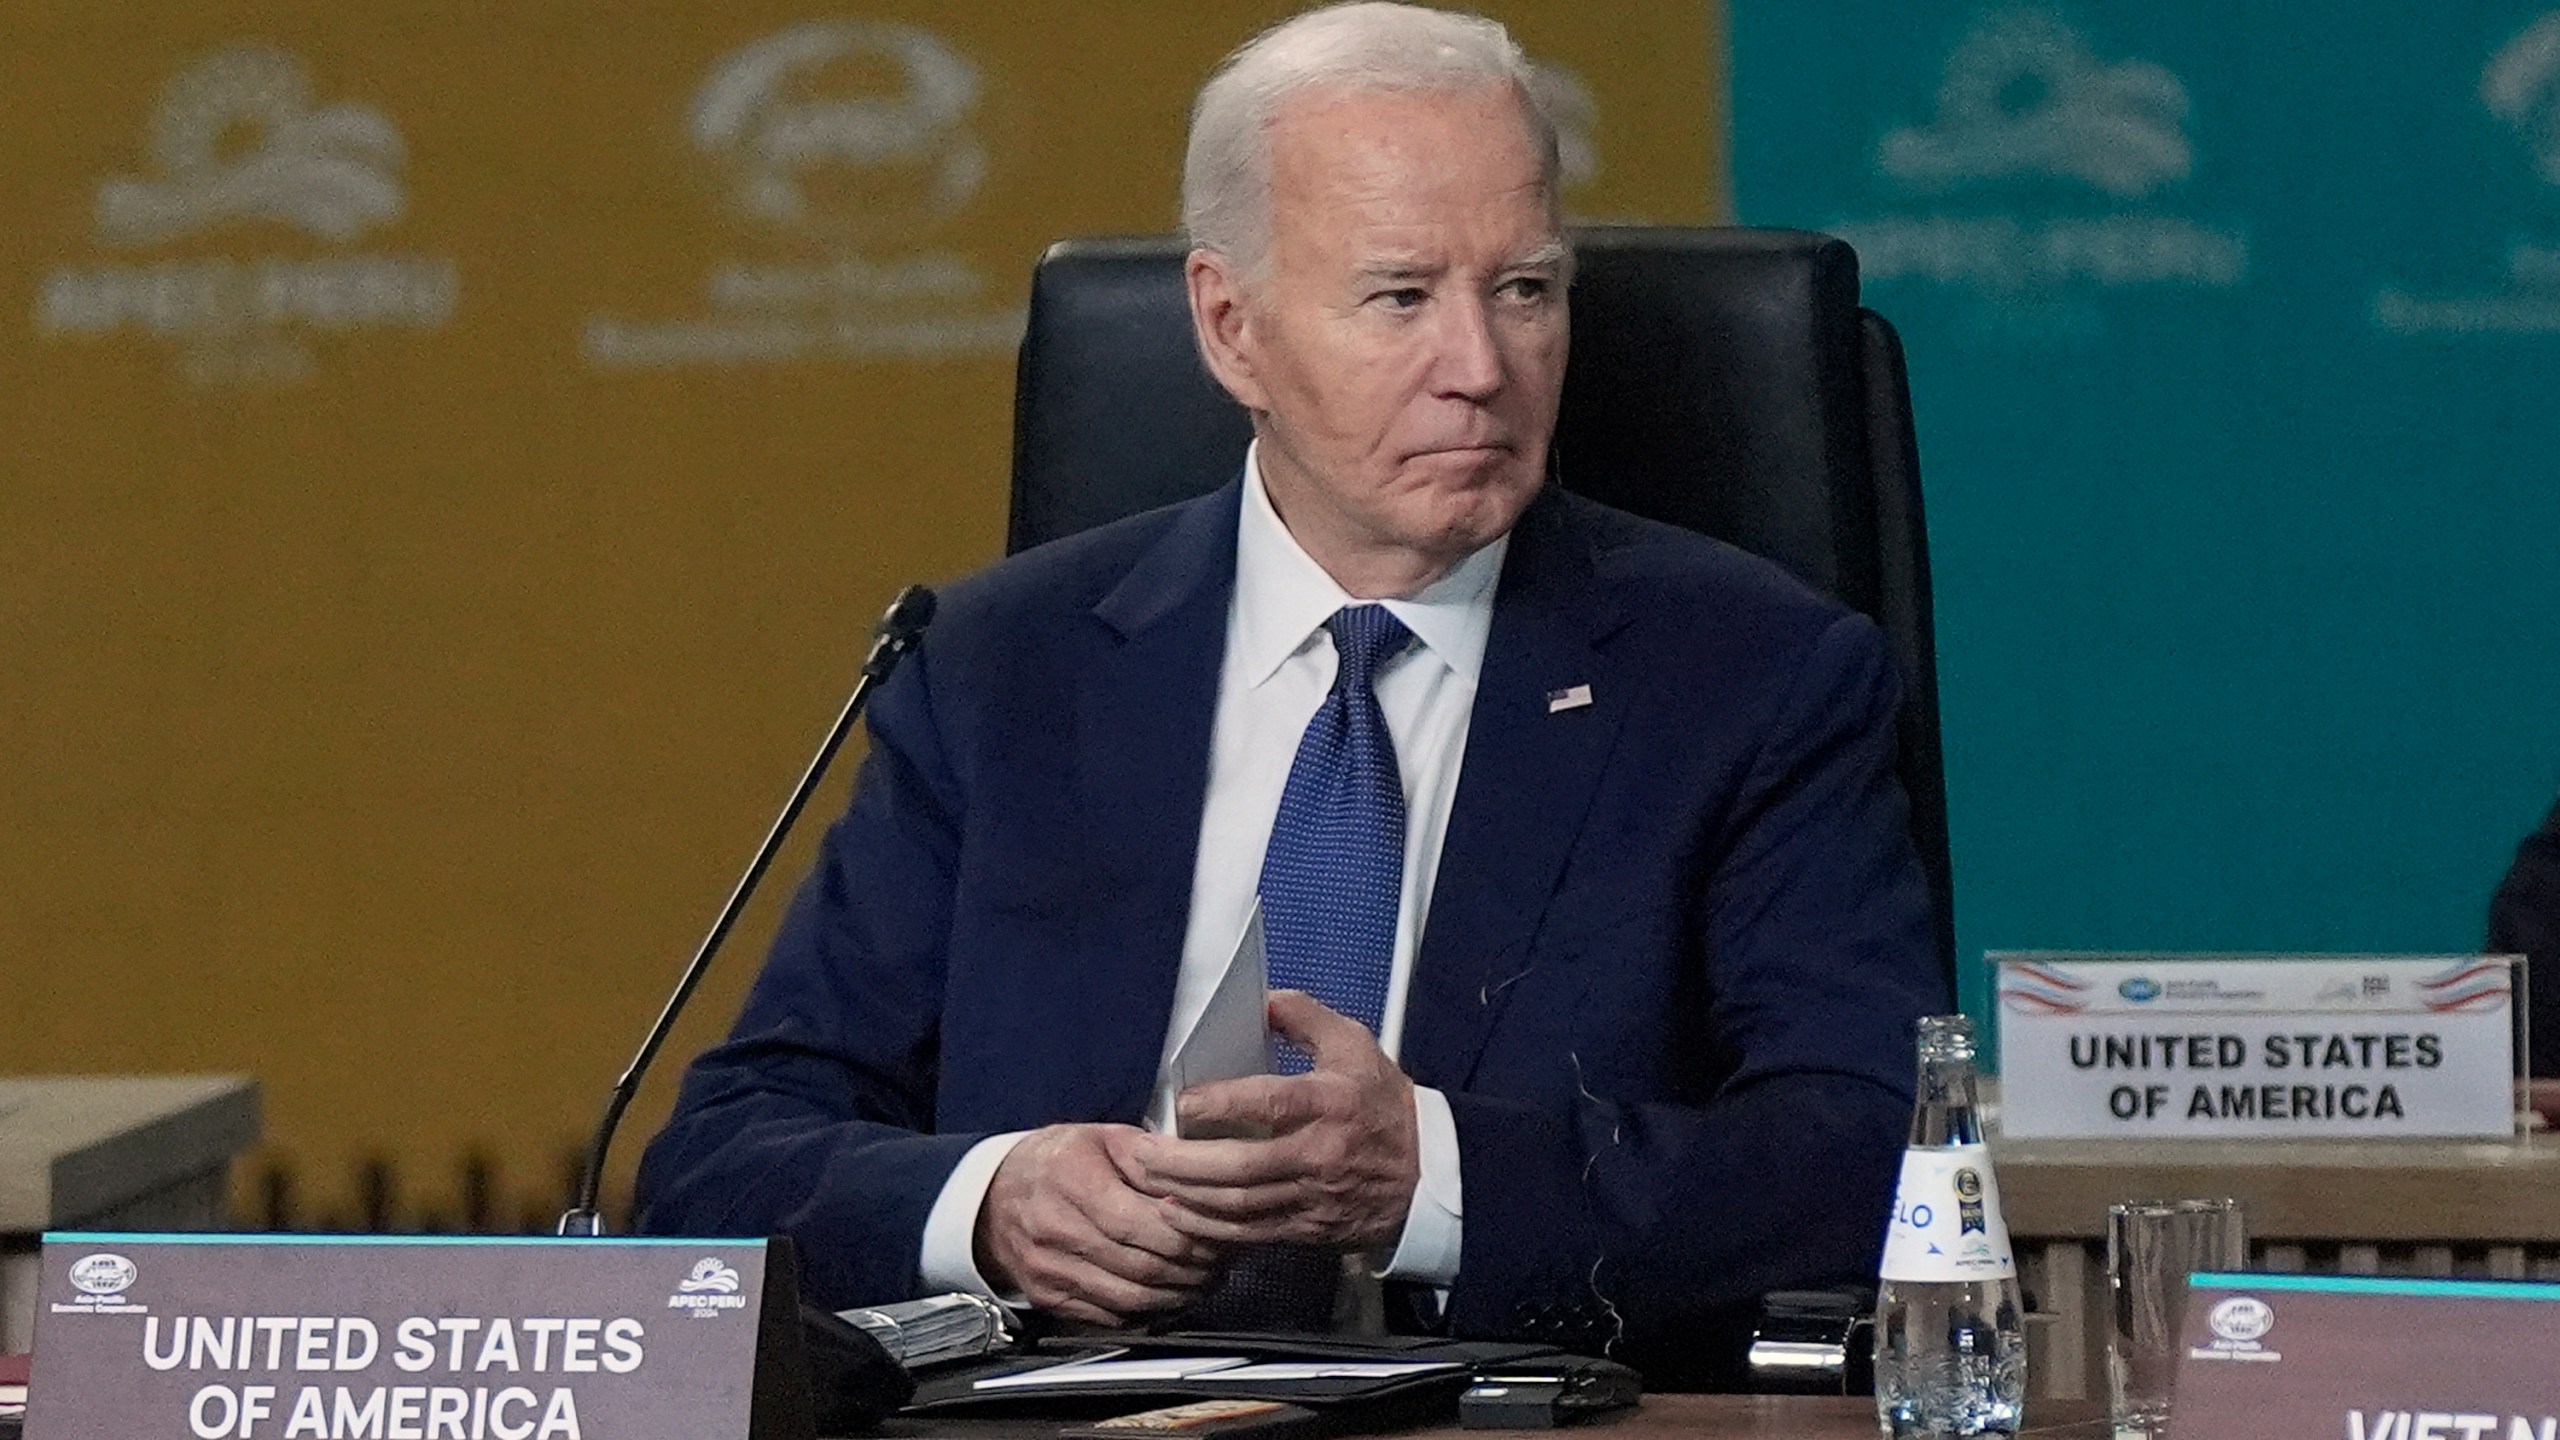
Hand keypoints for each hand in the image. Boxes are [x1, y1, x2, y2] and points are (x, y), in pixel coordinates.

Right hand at [975, 1123, 1224, 1324]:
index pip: (1141, 1221)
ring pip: (1132, 1297)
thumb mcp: (1100, 1138)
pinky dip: (1150, 1310)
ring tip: (1205, 1278)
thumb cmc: (1055, 1163)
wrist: (992, 1200)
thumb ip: (1149, 1156)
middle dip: (1194, 1266)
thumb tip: (1197, 1178)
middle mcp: (1057, 1229)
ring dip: (1179, 1293)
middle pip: (1142, 1263)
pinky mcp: (1050, 1298)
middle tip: (1223, 1258)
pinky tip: (1171, 1293)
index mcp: (1073, 1180)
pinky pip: (1112, 1316)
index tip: (1219, 1230)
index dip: (1188, 1233)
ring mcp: (1051, 1269)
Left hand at [1131, 991, 1420, 1252]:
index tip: (1183, 1101)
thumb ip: (1304, 1017)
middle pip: (1242, 1166)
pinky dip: (1209, 1228)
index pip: (1272, 1102)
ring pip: (1239, 1205)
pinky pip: (1250, 1233)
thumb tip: (1260, 1001)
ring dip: (1187, 1197)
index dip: (1223, 1103)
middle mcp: (1320, 1153)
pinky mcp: (1306, 1227)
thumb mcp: (1355, 1045)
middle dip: (1183, 1164)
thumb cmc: (1385, 1106)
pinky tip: (1178, 1215)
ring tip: (1147, 1181)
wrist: (1428, 1175)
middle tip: (1140, 1154)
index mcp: (1332, 1101)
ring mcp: (1312, 1196)